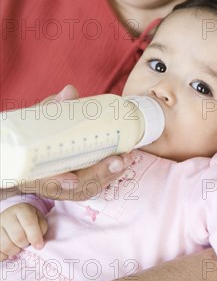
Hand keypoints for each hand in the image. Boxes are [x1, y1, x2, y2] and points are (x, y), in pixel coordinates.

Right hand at [0, 203, 47, 260]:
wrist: (12, 218)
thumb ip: (41, 228)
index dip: (35, 237)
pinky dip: (5, 255)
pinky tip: (9, 250)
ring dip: (15, 251)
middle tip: (26, 243)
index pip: (29, 223)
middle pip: (18, 237)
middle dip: (25, 244)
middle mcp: (7, 216)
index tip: (39, 246)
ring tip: (18, 246)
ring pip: (7, 246)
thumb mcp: (38, 219)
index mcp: (22, 210)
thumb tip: (37, 244)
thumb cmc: (28, 221)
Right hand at [17, 85, 132, 201]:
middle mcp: (44, 183)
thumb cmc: (31, 131)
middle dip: (97, 176)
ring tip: (127, 159)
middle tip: (118, 161)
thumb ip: (52, 108)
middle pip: (71, 189)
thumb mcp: (36, 117)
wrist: (26, 146)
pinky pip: (91, 185)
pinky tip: (123, 163)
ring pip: (84, 189)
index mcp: (28, 169)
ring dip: (108, 175)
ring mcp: (59, 186)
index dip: (57, 182)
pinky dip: (107, 175)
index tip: (73, 180)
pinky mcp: (73, 183)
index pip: (41, 181)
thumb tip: (70, 91)